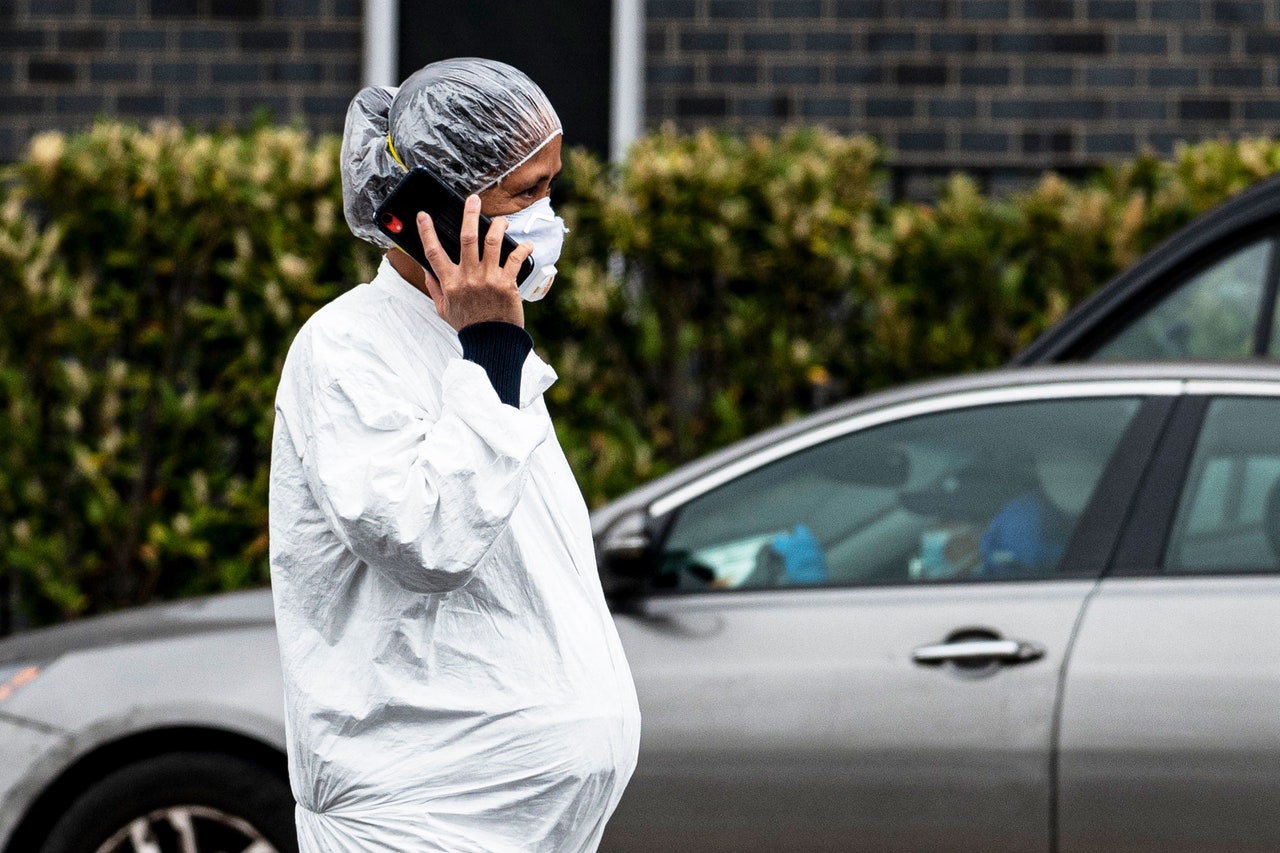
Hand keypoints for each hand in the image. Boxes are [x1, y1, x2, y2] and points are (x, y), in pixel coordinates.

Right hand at [415, 194, 534, 330]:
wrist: (492, 342)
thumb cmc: (468, 325)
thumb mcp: (443, 309)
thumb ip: (435, 287)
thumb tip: (427, 269)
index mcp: (450, 282)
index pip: (433, 252)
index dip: (426, 231)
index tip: (423, 215)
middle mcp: (468, 277)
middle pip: (467, 238)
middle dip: (470, 215)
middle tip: (473, 200)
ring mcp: (489, 279)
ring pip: (493, 242)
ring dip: (498, 226)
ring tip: (501, 220)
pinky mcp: (507, 283)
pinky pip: (515, 259)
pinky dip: (523, 249)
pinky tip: (527, 245)